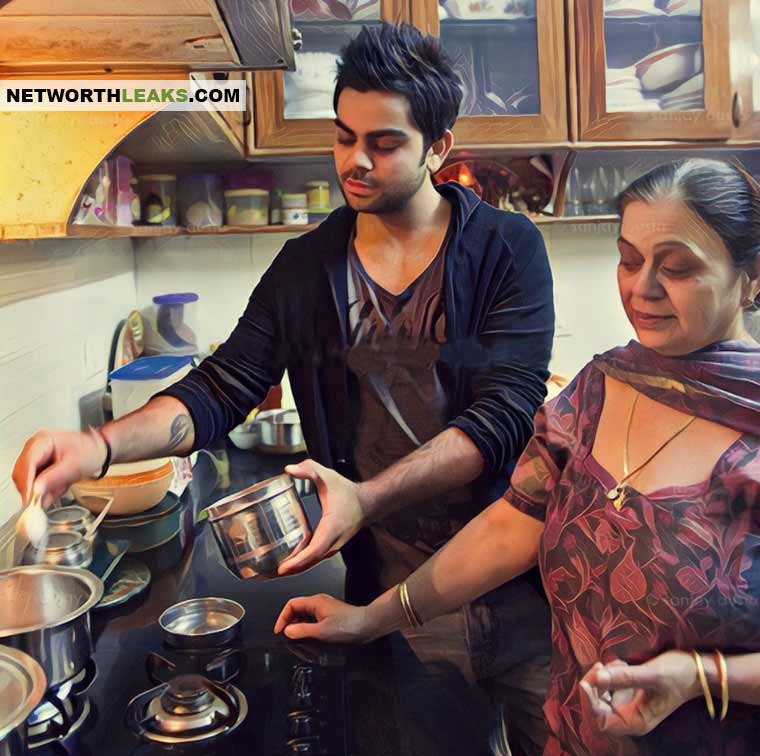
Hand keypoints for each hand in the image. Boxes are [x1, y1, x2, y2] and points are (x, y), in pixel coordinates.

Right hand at [12, 429, 106, 506]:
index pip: (27, 463)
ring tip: (61, 487)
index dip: (27, 484)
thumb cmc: (89, 451)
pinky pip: (35, 485)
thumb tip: (36, 490)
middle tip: (43, 503)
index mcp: (42, 441)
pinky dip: (46, 490)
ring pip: (27, 482)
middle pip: (22, 474)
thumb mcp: (74, 466)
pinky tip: (60, 486)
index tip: (30, 499)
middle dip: (33, 490)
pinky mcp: (38, 468)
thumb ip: (54, 479)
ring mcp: (35, 458)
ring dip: (42, 491)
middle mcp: (34, 448)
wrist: (96, 451)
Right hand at [274, 594, 373, 642]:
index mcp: (315, 601)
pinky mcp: (330, 616)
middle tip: (286, 635)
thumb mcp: (321, 631)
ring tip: (296, 637)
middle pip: (297, 609)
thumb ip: (302, 630)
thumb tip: (287, 631)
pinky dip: (307, 627)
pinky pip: (313, 619)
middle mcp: (319, 603)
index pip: (291, 604)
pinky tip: (309, 636)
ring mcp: (325, 609)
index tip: (279, 630)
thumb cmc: (349, 625)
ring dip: (298, 625)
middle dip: (289, 621)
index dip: (282, 617)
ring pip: (305, 614)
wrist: (367, 625)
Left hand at [278, 459, 365, 575]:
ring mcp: (332, 547)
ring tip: (268, 574)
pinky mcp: (330, 548)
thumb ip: (309, 469)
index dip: (299, 561)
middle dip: (288, 571)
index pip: (315, 550)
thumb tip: (289, 469)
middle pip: (309, 563)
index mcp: (332, 527)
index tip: (283, 568)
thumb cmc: (348, 492)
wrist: (367, 503)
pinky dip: (298, 564)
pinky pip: (313, 560)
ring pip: (310, 564)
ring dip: (292, 570)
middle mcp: (333, 542)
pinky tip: (285, 564)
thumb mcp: (328, 476)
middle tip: (264, 576)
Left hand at [579, 651, 699, 736]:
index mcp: (636, 722)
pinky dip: (608, 672)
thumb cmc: (679, 675)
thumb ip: (624, 677)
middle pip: (595, 707)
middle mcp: (629, 716)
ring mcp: (627, 703)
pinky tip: (621, 663)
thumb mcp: (652, 675)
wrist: (695, 670)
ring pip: (599, 693)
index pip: (600, 722)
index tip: (586, 683)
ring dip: (602, 677)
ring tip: (620, 663)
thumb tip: (596, 678)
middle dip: (593, 686)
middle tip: (600, 665)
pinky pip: (607, 684)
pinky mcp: (626, 691)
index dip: (589, 705)